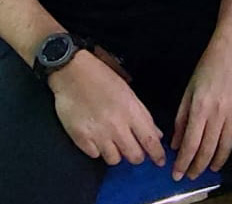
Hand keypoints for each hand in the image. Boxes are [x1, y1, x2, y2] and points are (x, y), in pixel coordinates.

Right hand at [49, 51, 165, 167]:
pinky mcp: (81, 139)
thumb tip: (155, 133)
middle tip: (134, 149)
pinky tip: (97, 138)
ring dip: (117, 153)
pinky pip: (95, 156)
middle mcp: (116, 126)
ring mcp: (98, 134)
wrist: (71, 72)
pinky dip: (98, 150)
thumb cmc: (101, 75)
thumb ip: (142, 114)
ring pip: (115, 160)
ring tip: (113, 141)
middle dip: (137, 155)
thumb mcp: (127, 91)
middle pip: (134, 156)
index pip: (150, 140)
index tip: (160, 161)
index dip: (157, 154)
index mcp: (131, 110)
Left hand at [171, 37, 231, 179]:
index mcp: (199, 106)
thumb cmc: (208, 65)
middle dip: (197, 166)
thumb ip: (182, 116)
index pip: (190, 143)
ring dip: (216, 161)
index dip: (183, 162)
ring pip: (225, 145)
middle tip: (192, 176)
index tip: (177, 174)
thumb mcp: (189, 88)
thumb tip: (176, 142)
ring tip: (210, 169)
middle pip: (207, 148)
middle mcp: (216, 112)